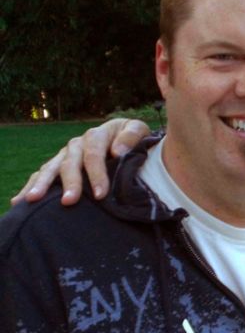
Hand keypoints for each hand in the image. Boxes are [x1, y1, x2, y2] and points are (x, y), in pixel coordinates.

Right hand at [11, 118, 151, 205]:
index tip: (101, 194)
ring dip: (41, 184)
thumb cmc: (134, 138)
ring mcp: (66, 154)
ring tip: (33, 200)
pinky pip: (42, 174)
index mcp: (97, 135)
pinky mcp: (59, 164)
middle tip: (69, 201)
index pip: (94, 154)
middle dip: (70, 183)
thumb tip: (118, 152)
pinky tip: (20, 201)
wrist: (127, 138)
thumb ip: (131, 137)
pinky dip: (31, 186)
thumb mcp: (138, 131)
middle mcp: (77, 144)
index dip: (96, 174)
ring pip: (51, 168)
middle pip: (70, 162)